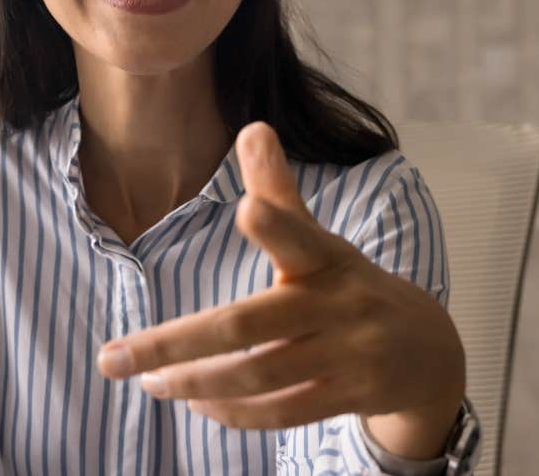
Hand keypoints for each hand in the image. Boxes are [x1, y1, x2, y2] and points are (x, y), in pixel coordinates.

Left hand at [95, 122, 464, 429]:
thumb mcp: (320, 240)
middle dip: (173, 343)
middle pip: (245, 326)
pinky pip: (281, 412)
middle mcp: (336, 305)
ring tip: (148, 381)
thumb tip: (252, 126)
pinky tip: (194, 403)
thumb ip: (278, 192)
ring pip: (258, 375)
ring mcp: (346, 355)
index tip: (246, 208)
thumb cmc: (348, 286)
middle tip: (111, 357)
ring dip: (194, 383)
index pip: (298, 237)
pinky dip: (233, 411)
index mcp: (325, 258)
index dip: (274, 224)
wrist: (428, 351)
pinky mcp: (349, 397)